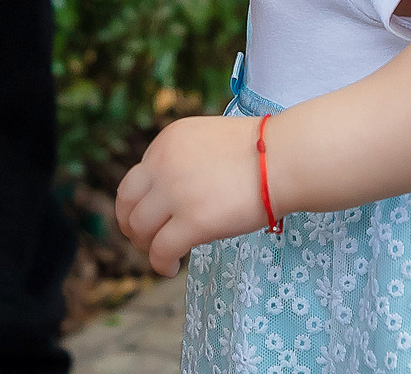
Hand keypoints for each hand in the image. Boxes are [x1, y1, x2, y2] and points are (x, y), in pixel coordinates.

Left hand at [113, 115, 267, 275]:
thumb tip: (175, 193)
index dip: (140, 203)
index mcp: (166, 142)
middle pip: (127, 202)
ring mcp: (175, 193)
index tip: (152, 218)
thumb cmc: (260, 152)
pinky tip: (170, 269)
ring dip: (145, 246)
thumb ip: (184, 162)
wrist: (284, 159)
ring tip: (161, 255)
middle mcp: (162, 164)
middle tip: (144, 240)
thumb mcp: (207, 142)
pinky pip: (160, 250)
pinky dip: (160, 264)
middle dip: (130, 225)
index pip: (137, 179)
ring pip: (139, 228)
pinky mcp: (193, 221)